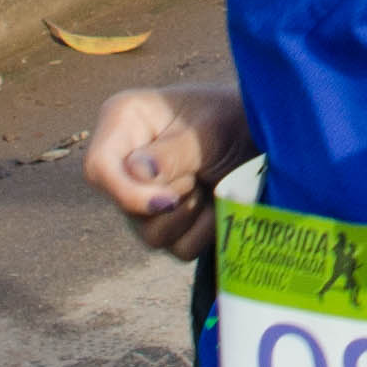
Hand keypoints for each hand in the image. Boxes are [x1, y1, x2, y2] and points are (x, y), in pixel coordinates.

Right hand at [85, 84, 255, 259]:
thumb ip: (174, 152)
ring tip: (209, 182)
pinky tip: (217, 202)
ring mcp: (144, 196)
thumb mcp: (210, 129)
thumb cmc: (235, 118)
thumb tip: (137, 174)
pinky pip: (178, 248)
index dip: (126, 194)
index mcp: (124, 122)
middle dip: (172, 199)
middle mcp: (125, 160)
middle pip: (126, 208)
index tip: (168, 201)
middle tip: (201, 172)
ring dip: (191, 215)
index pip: (98, 168)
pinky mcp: (167, 222)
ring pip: (151, 235)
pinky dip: (205, 230)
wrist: (268, 136)